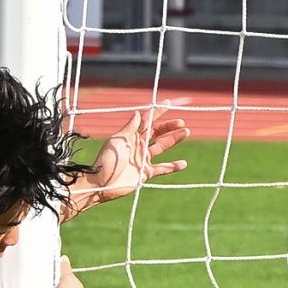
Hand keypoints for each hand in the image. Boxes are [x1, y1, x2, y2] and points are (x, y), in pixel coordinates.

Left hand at [65, 109, 188, 219]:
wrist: (101, 184)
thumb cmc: (106, 160)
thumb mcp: (118, 140)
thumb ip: (130, 128)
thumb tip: (138, 113)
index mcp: (130, 135)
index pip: (147, 121)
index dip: (157, 112)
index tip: (168, 104)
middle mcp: (138, 145)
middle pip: (157, 132)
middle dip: (169, 126)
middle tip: (181, 122)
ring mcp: (143, 159)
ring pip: (162, 147)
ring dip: (174, 139)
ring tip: (186, 132)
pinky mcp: (146, 173)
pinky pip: (162, 169)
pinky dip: (173, 166)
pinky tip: (183, 163)